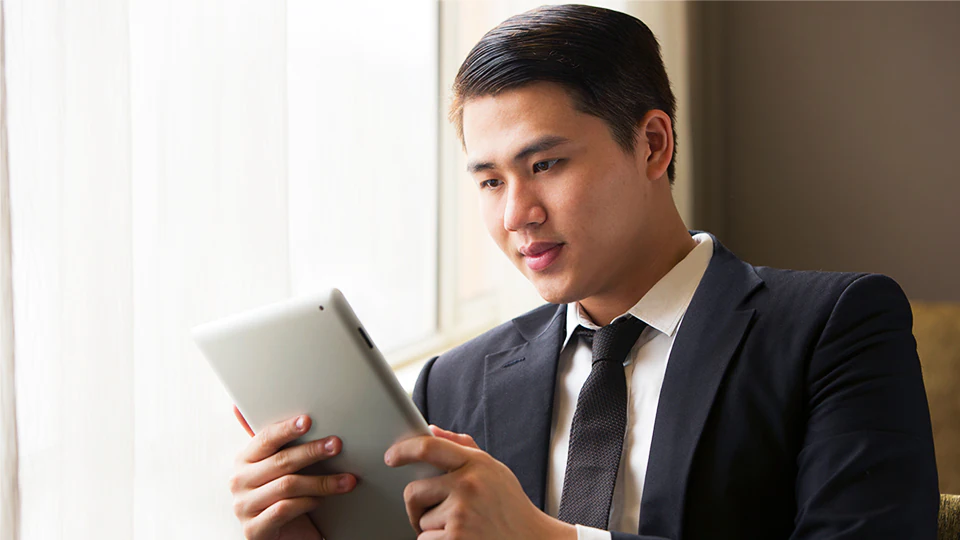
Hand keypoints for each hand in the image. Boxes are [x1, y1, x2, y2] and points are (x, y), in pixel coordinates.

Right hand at [229, 407, 356, 539]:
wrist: (281, 537)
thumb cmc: (283, 497)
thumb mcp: (279, 469)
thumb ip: (277, 443)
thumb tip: (271, 409)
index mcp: (244, 460)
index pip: (265, 439)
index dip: (286, 429)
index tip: (308, 420)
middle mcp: (238, 482)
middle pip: (281, 461)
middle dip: (312, 451)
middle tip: (336, 445)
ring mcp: (244, 506)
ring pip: (287, 486)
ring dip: (321, 481)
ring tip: (346, 480)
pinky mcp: (254, 529)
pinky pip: (284, 509)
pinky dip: (307, 502)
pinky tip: (321, 500)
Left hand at [385, 425, 576, 539]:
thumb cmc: (509, 505)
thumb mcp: (494, 469)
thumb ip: (463, 448)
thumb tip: (432, 430)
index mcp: (476, 464)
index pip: (429, 447)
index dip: (404, 450)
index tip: (391, 457)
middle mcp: (468, 486)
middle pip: (413, 491)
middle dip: (416, 506)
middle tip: (431, 512)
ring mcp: (461, 514)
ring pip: (420, 520)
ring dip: (432, 528)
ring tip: (461, 527)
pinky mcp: (456, 539)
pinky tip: (460, 539)